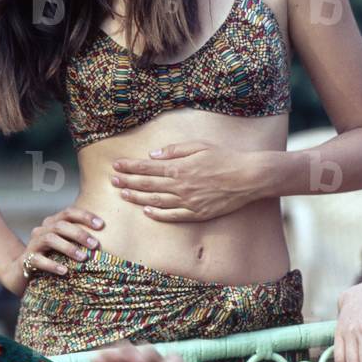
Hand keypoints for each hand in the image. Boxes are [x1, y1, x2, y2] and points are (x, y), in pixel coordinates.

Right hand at [0, 206, 103, 295]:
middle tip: (95, 244)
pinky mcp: (27, 260)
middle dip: (79, 233)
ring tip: (83, 258)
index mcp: (52, 224)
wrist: (20, 273)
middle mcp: (41, 231)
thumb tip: (108, 238)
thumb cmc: (50, 258)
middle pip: (60, 225)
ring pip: (49, 239)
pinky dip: (53, 264)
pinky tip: (65, 271)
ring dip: (68, 247)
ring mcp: (33, 245)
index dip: (85, 216)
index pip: (68, 212)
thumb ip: (78, 240)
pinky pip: (39, 260)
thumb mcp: (64, 247)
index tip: (101, 225)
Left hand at [110, 141, 261, 222]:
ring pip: (156, 201)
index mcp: (179, 168)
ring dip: (137, 198)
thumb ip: (175, 150)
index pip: (147, 168)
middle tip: (113, 181)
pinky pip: (172, 215)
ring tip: (123, 195)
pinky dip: (158, 214)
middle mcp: (180, 186)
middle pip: (147, 185)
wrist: (248, 177)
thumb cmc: (225, 158)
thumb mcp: (199, 146)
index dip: (130, 167)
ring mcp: (188, 202)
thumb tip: (153, 154)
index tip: (116, 166)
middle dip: (128, 182)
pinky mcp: (197, 213)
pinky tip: (146, 211)